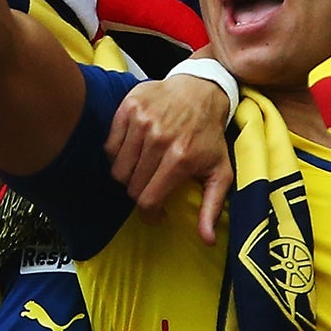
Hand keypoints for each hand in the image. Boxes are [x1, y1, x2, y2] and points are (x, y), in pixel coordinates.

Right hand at [105, 75, 231, 242]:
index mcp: (180, 159)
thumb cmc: (209, 135)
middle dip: (139, 192)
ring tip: (143, 168)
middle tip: (151, 186)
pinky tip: (134, 151)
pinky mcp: (127, 109)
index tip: (156, 213)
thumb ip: (211, 208)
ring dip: (127, 174)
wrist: (201, 90)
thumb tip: (207, 240)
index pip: (148, 199)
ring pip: (117, 168)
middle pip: (130, 185)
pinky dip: (118, 154)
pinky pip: (110, 146)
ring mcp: (141, 123)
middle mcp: (159, 140)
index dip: (150, 213)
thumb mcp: (220, 172)